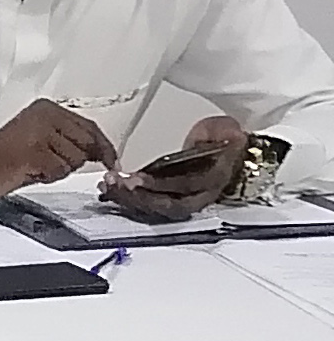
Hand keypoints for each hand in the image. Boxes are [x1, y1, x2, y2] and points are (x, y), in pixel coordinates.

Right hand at [0, 99, 120, 200]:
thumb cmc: (4, 158)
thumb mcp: (41, 140)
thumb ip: (69, 140)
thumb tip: (102, 153)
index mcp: (47, 109)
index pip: (89, 127)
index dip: (104, 147)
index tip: (112, 160)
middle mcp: (45, 115)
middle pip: (86, 144)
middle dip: (75, 160)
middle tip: (48, 164)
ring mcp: (39, 133)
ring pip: (74, 160)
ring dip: (58, 170)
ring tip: (34, 166)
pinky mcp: (34, 152)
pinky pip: (59, 171)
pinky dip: (47, 177)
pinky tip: (29, 171)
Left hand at [102, 115, 248, 223]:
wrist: (227, 151)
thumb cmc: (222, 139)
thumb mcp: (224, 131)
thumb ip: (222, 135)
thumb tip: (231, 136)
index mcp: (214, 178)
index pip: (186, 186)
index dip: (161, 184)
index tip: (136, 178)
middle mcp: (200, 196)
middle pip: (167, 205)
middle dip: (138, 196)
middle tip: (116, 184)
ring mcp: (184, 201)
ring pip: (155, 209)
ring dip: (128, 199)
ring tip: (108, 185)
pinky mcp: (168, 201)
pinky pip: (147, 206)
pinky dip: (127, 200)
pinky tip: (110, 189)